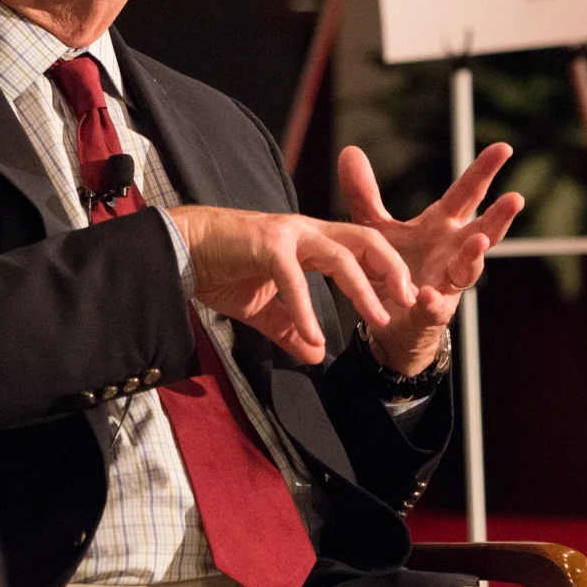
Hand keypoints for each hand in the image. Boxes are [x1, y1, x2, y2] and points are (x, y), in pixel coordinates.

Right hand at [164, 205, 415, 364]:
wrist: (177, 253)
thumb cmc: (219, 272)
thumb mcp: (263, 309)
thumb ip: (291, 329)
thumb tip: (316, 355)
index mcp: (309, 241)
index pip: (361, 250)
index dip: (385, 272)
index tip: (402, 301)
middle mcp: (304, 231)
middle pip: (364, 241)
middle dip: (392, 269)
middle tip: (408, 301)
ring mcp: (286, 235)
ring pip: (338, 256)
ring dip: (361, 290)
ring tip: (378, 320)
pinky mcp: (264, 245)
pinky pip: (293, 279)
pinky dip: (305, 309)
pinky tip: (313, 336)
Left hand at [337, 144, 524, 375]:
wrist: (386, 318)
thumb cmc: (392, 266)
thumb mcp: (375, 227)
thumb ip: (364, 194)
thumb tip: (350, 151)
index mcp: (443, 225)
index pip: (467, 193)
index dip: (483, 171)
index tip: (504, 148)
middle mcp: (453, 251)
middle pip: (482, 230)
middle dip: (499, 215)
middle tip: (515, 198)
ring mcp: (447, 283)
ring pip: (469, 269)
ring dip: (475, 255)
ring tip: (478, 241)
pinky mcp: (431, 312)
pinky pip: (434, 306)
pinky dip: (431, 301)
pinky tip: (425, 294)